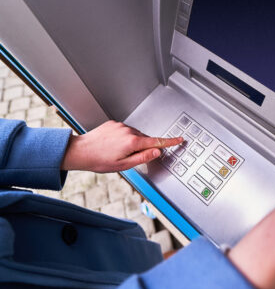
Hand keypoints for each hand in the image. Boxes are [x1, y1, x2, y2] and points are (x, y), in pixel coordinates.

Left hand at [61, 120, 182, 171]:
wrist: (81, 151)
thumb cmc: (100, 161)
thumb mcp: (124, 165)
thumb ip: (143, 158)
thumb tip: (157, 151)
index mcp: (133, 142)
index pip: (157, 142)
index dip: (170, 141)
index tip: (179, 139)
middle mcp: (128, 131)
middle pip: (144, 139)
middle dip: (142, 147)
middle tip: (127, 158)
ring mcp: (121, 126)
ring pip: (135, 135)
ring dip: (132, 143)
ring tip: (117, 152)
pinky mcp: (114, 123)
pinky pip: (125, 130)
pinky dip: (123, 138)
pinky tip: (113, 145)